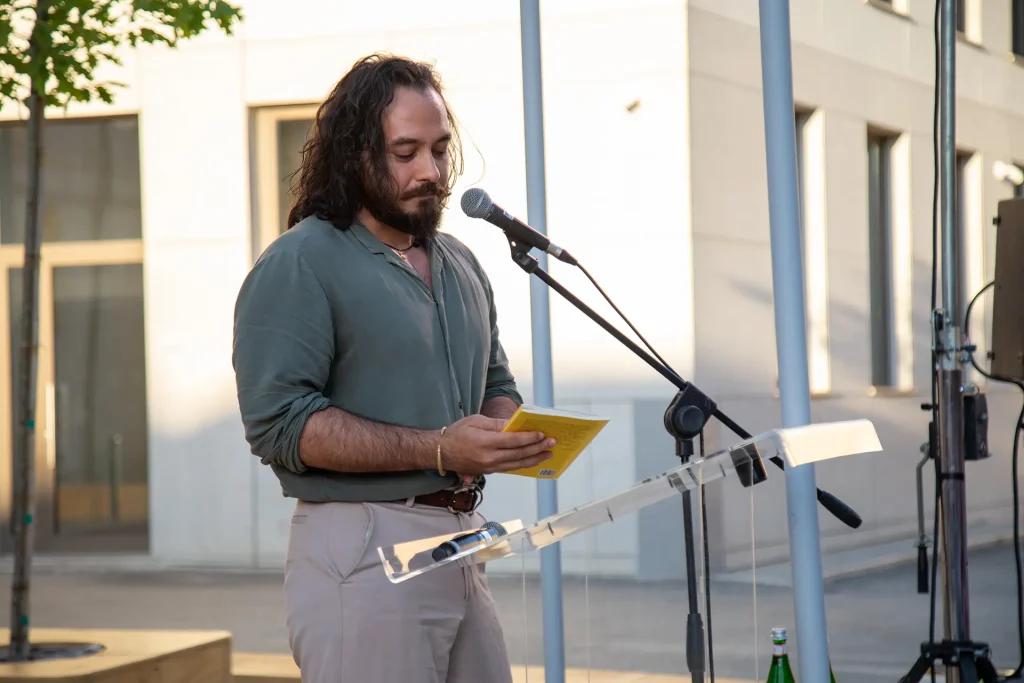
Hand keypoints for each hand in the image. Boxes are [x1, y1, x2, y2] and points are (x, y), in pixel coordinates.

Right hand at [440, 414, 554, 475]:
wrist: (442, 452)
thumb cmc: (458, 433)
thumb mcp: (476, 421)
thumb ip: (497, 424)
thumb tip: (515, 425)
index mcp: (486, 443)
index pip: (513, 441)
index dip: (530, 438)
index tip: (542, 434)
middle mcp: (490, 458)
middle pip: (519, 454)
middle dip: (538, 448)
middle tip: (552, 443)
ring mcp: (490, 467)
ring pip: (517, 464)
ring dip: (534, 459)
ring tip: (548, 454)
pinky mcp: (490, 471)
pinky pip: (510, 468)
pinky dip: (523, 464)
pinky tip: (532, 460)